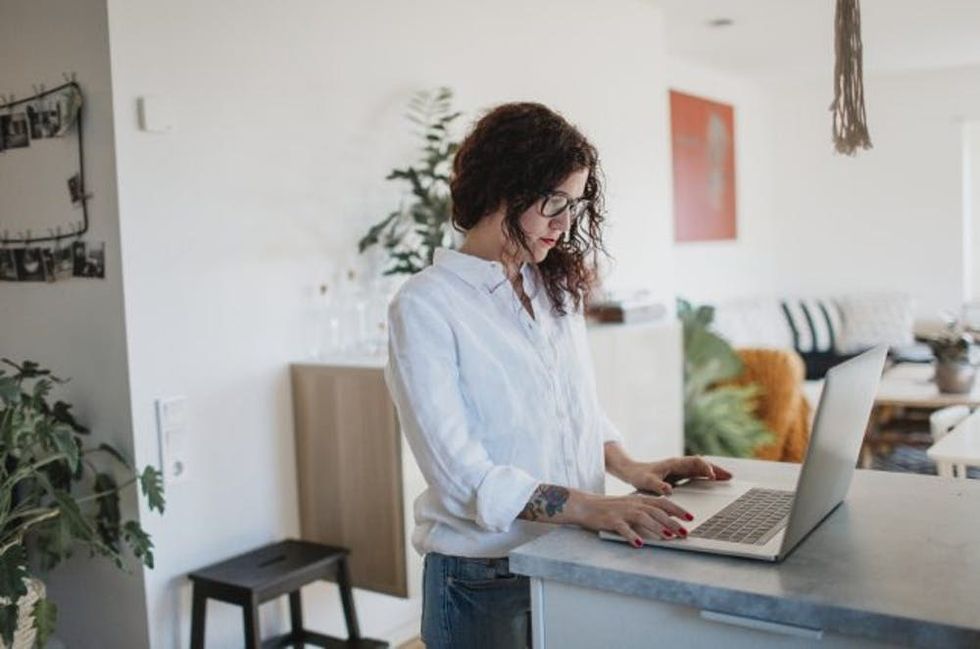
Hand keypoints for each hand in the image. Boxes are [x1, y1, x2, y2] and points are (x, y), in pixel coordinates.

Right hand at [572, 492, 693, 547]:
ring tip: (668, 537)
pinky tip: (639, 544)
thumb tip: (668, 522)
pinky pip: (623, 529)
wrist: (585, 505)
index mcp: (639, 499)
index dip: (677, 510)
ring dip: (657, 527)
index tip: (691, 518)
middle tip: (685, 532)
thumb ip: (647, 511)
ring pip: (643, 518)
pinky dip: (632, 536)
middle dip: (672, 522)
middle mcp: (633, 504)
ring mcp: (622, 512)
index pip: (662, 503)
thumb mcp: (631, 505)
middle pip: (656, 511)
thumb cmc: (610, 508)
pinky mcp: (611, 521)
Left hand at [619, 456, 732, 495]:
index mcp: (674, 463)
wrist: (631, 471)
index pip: (694, 462)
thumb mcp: (646, 481)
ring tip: (728, 478)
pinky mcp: (679, 474)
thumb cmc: (639, 475)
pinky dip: (707, 476)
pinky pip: (696, 473)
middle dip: (716, 469)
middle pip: (702, 463)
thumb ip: (657, 485)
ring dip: (714, 471)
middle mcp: (679, 464)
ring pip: (701, 468)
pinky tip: (714, 481)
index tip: (713, 476)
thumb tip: (668, 490)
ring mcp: (680, 469)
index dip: (705, 468)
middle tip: (730, 476)